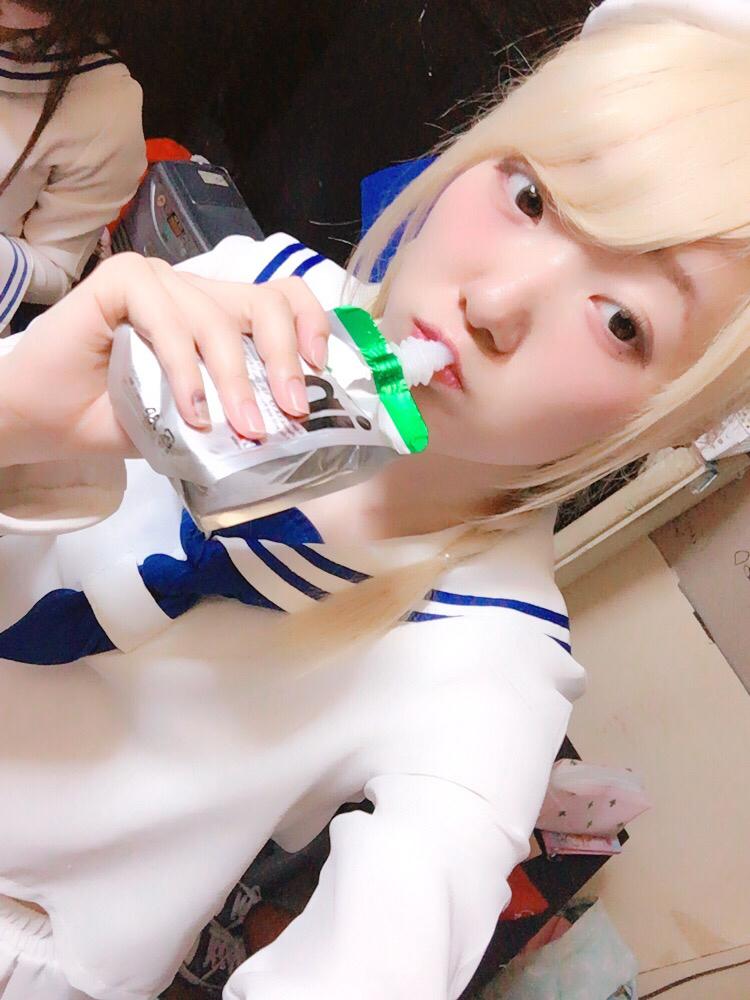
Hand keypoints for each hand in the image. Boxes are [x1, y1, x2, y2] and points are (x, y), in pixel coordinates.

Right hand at [0, 253, 328, 466]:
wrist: (43, 422)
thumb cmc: (114, 419)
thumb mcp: (194, 423)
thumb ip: (234, 413)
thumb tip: (290, 431)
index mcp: (219, 318)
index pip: (281, 299)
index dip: (310, 325)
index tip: (319, 369)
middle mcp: (196, 293)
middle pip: (264, 303)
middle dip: (285, 360)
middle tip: (290, 413)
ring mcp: (160, 281)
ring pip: (217, 319)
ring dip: (234, 380)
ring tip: (240, 428)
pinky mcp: (122, 279)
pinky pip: (167, 318)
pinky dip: (184, 368)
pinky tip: (192, 411)